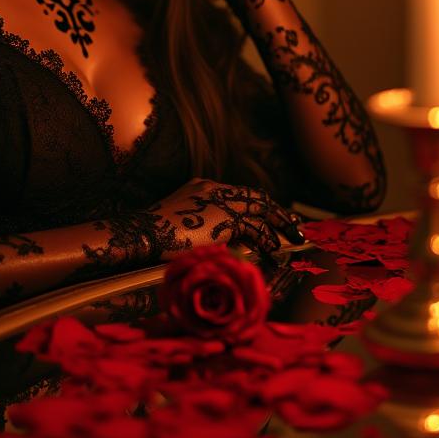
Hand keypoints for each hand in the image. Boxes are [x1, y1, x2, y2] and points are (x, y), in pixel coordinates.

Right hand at [150, 177, 304, 257]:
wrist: (142, 232)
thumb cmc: (155, 235)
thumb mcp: (182, 224)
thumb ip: (205, 227)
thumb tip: (229, 243)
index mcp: (203, 187)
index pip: (239, 194)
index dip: (258, 206)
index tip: (271, 216)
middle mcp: (214, 188)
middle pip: (255, 197)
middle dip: (277, 211)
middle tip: (294, 223)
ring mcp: (220, 200)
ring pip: (261, 209)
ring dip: (280, 224)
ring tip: (295, 237)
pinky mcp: (224, 217)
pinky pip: (254, 228)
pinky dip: (267, 238)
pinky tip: (275, 250)